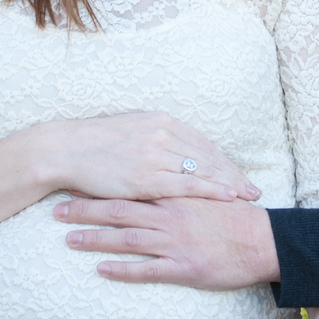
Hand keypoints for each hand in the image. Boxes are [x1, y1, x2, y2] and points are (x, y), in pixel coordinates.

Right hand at [43, 113, 260, 205]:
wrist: (65, 149)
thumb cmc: (92, 144)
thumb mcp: (130, 130)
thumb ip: (153, 138)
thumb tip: (169, 148)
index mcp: (161, 121)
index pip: (202, 144)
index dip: (222, 161)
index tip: (237, 174)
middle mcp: (164, 134)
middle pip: (209, 156)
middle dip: (233, 173)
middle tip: (253, 188)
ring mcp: (157, 155)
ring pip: (203, 170)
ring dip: (229, 184)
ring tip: (248, 196)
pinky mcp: (147, 176)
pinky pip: (188, 184)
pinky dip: (212, 190)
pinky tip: (229, 197)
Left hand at [55, 194, 279, 288]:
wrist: (265, 242)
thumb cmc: (237, 217)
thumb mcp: (208, 192)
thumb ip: (180, 185)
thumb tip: (154, 179)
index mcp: (175, 194)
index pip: (130, 186)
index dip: (100, 186)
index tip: (73, 183)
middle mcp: (171, 215)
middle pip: (119, 210)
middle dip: (85, 210)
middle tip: (57, 211)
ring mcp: (175, 241)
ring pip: (126, 238)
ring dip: (95, 239)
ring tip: (68, 239)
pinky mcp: (183, 266)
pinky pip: (146, 269)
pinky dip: (122, 270)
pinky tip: (101, 270)